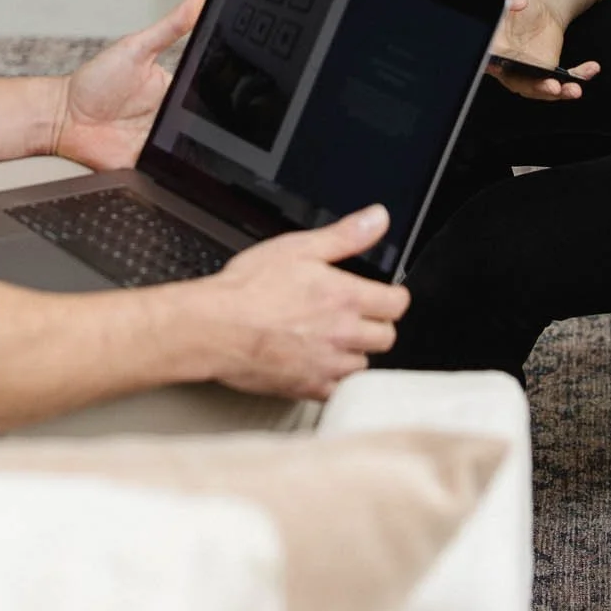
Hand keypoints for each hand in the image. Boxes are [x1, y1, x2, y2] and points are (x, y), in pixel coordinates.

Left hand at [53, 0, 203, 171]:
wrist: (63, 117)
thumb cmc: (95, 80)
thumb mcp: (136, 48)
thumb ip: (169, 27)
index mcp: (175, 88)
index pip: (206, 91)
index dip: (218, 93)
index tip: (226, 88)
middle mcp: (171, 115)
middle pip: (201, 123)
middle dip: (201, 122)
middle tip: (184, 113)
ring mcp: (160, 141)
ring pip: (188, 148)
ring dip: (186, 144)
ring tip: (169, 132)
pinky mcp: (148, 163)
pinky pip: (169, 169)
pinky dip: (172, 166)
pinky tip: (164, 154)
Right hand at [194, 206, 410, 399]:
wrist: (213, 328)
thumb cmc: (248, 289)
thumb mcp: (298, 247)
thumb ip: (345, 235)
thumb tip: (377, 219)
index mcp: (346, 297)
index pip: (397, 304)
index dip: (392, 296)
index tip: (382, 295)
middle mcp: (343, 334)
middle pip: (386, 337)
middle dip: (376, 324)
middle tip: (354, 315)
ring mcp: (326, 366)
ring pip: (364, 365)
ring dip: (355, 352)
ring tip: (332, 337)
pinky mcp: (307, 389)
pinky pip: (338, 391)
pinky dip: (333, 379)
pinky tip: (318, 362)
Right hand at [484, 0, 600, 102]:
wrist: (531, 7)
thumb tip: (517, 1)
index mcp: (492, 46)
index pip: (489, 59)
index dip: (495, 67)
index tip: (505, 70)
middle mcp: (507, 66)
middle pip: (518, 82)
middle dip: (536, 87)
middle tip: (552, 87)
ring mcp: (528, 73)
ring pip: (540, 88)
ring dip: (558, 92)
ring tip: (574, 89)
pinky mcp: (546, 72)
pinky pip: (562, 80)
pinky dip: (577, 77)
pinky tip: (591, 69)